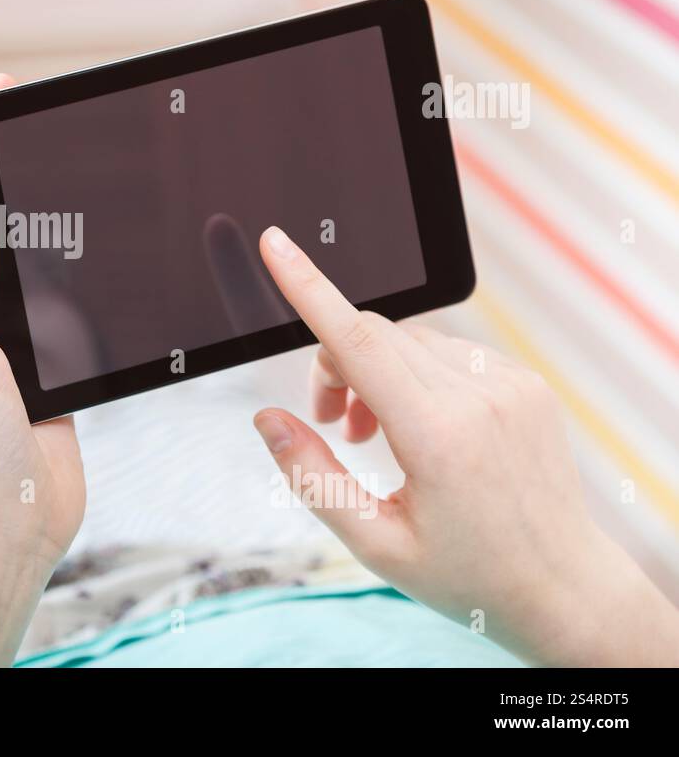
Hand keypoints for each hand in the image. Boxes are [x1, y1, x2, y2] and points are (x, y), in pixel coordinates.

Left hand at [0, 74, 84, 666]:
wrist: (4, 533)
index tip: (2, 98)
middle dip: (11, 182)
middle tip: (48, 126)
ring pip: (23, 267)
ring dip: (46, 232)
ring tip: (72, 178)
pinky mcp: (35, 368)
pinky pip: (54, 310)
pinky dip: (70, 283)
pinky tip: (93, 258)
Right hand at [252, 226, 678, 665]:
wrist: (563, 587)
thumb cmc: (467, 575)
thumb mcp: (372, 543)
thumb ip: (311, 475)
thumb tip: (267, 419)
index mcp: (438, 437)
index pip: (358, 340)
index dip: (308, 288)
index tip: (278, 244)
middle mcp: (479, 398)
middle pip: (373, 336)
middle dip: (333, 365)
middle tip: (332, 423)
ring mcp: (509, 384)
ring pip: (408, 340)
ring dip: (374, 369)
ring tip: (376, 434)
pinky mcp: (525, 382)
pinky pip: (446, 352)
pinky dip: (415, 374)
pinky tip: (421, 426)